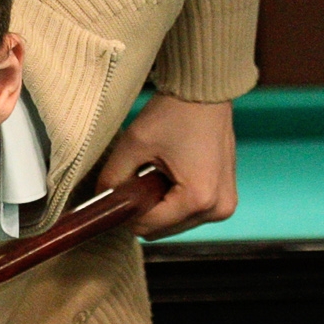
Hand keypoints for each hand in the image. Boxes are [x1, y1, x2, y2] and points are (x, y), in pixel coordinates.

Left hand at [97, 94, 235, 239]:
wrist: (205, 93)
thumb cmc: (175, 113)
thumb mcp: (133, 144)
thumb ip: (112, 179)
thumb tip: (99, 203)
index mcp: (198, 199)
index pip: (146, 227)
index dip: (124, 211)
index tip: (116, 191)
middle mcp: (217, 209)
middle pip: (160, 230)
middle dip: (142, 209)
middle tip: (137, 176)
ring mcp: (224, 206)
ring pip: (172, 224)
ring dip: (157, 205)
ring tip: (157, 171)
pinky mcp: (224, 198)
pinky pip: (187, 213)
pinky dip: (172, 200)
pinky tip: (169, 173)